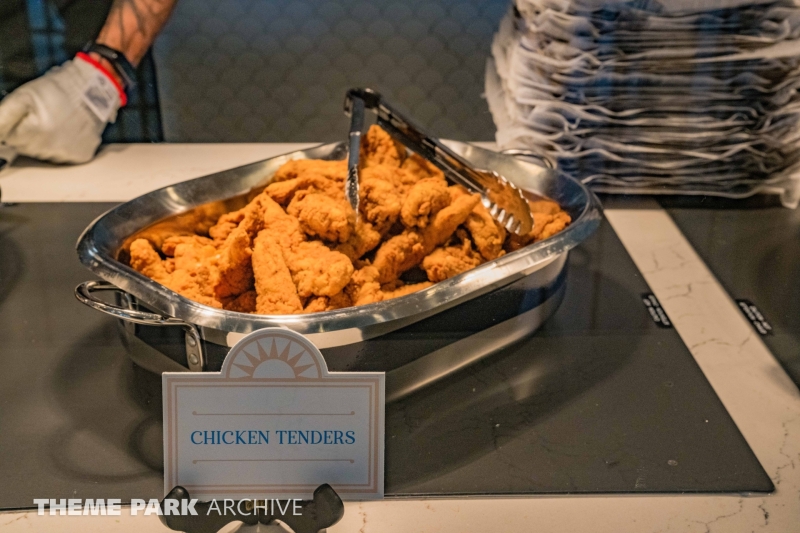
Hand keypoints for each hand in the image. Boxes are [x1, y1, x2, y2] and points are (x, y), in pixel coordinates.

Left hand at [0, 54, 123, 163]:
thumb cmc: (60, 90)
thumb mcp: (24, 95)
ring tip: (56, 123)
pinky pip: (64, 156)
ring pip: (44, 153)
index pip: (10, 138)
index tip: (28, 115)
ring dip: (46, 141)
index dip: (16, 125)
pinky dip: (63, 146)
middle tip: (43, 116)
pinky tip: (67, 132)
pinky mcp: (82, 156)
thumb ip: (3, 115)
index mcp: (35, 133)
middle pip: (27, 148)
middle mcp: (52, 148)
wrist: (94, 90)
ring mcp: (68, 154)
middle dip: (30, 134)